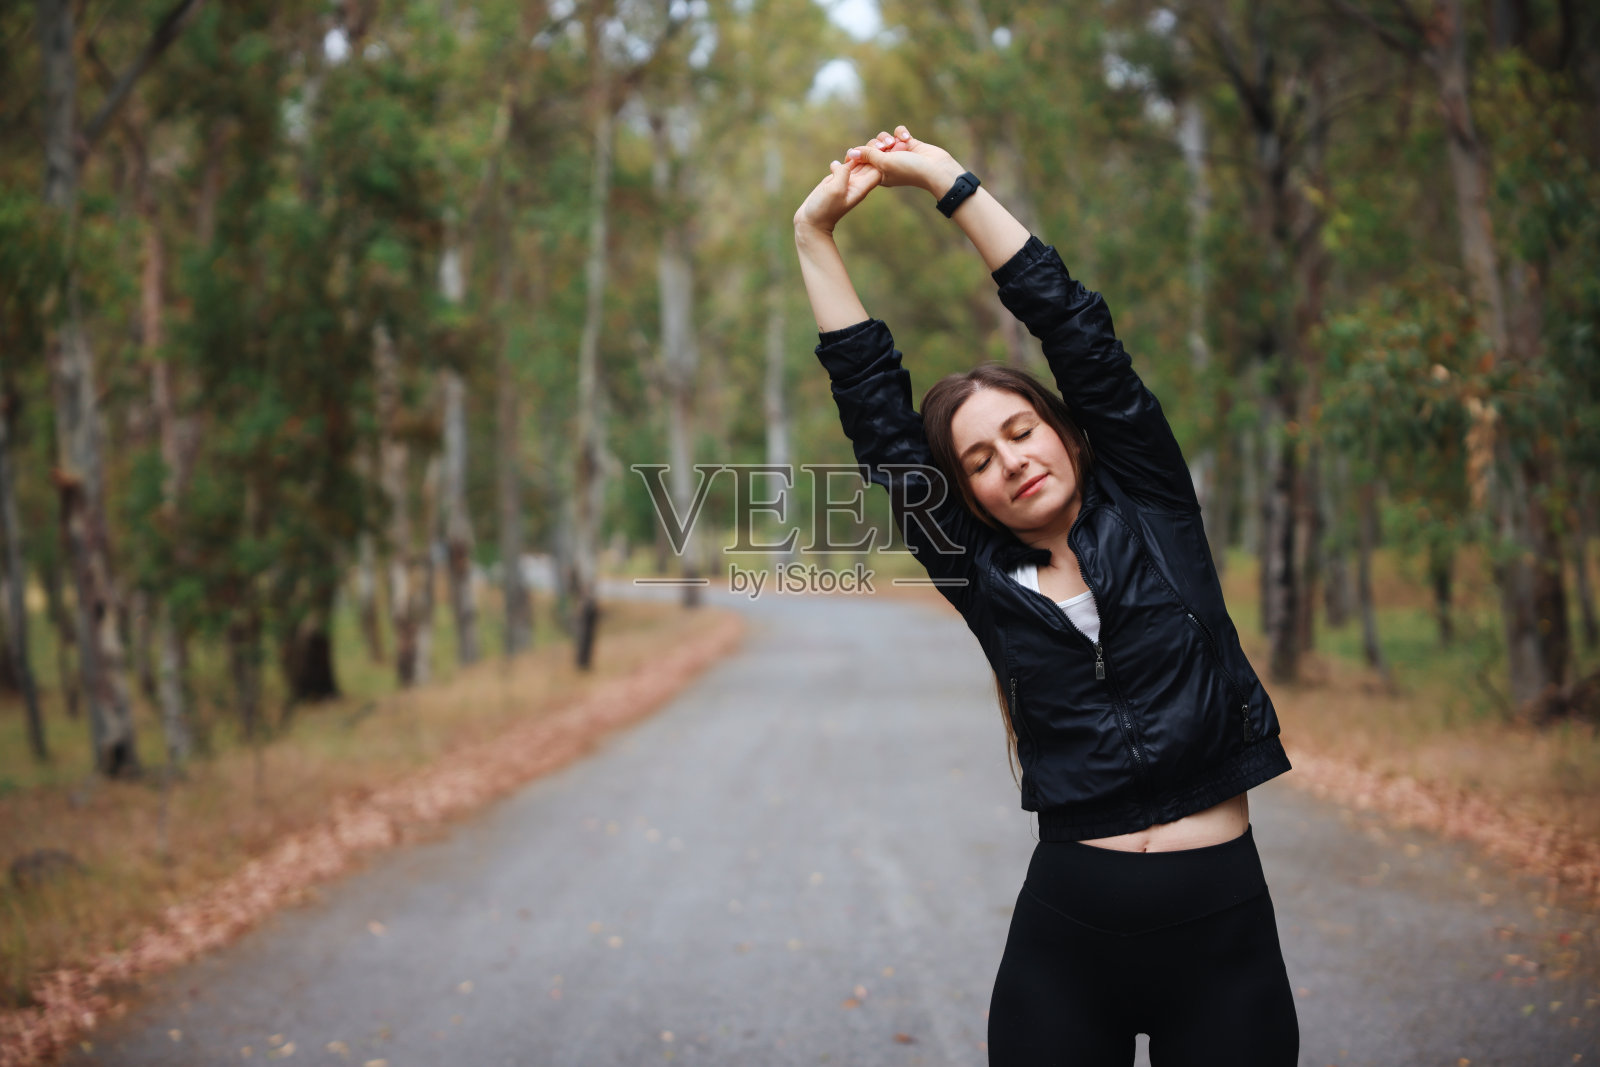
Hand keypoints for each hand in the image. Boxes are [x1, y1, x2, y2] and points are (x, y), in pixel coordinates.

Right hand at [794, 156, 881, 234]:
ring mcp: (848, 181)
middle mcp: (857, 184)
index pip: (878, 169)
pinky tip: (835, 163)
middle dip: (870, 153)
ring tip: (849, 153)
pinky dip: (843, 162)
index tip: (869, 151)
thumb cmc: (824, 209)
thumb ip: (843, 174)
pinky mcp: (837, 180)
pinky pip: (846, 166)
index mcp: (862, 187)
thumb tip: (844, 162)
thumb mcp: (835, 190)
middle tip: (863, 146)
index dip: (877, 158)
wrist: (812, 222)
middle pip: (871, 164)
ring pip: (859, 163)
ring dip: (857, 155)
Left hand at [850, 126, 965, 197]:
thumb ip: (868, 156)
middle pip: (872, 147)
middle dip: (876, 144)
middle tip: (884, 147)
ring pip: (885, 138)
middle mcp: (887, 164)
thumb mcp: (885, 163)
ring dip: (889, 138)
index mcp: (879, 174)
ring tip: (897, 143)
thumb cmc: (910, 170)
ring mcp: (898, 154)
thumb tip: (853, 153)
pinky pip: (899, 133)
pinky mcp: (909, 144)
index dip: (858, 156)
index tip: (852, 153)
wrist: (936, 169)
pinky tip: (907, 138)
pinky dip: (901, 133)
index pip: (862, 161)